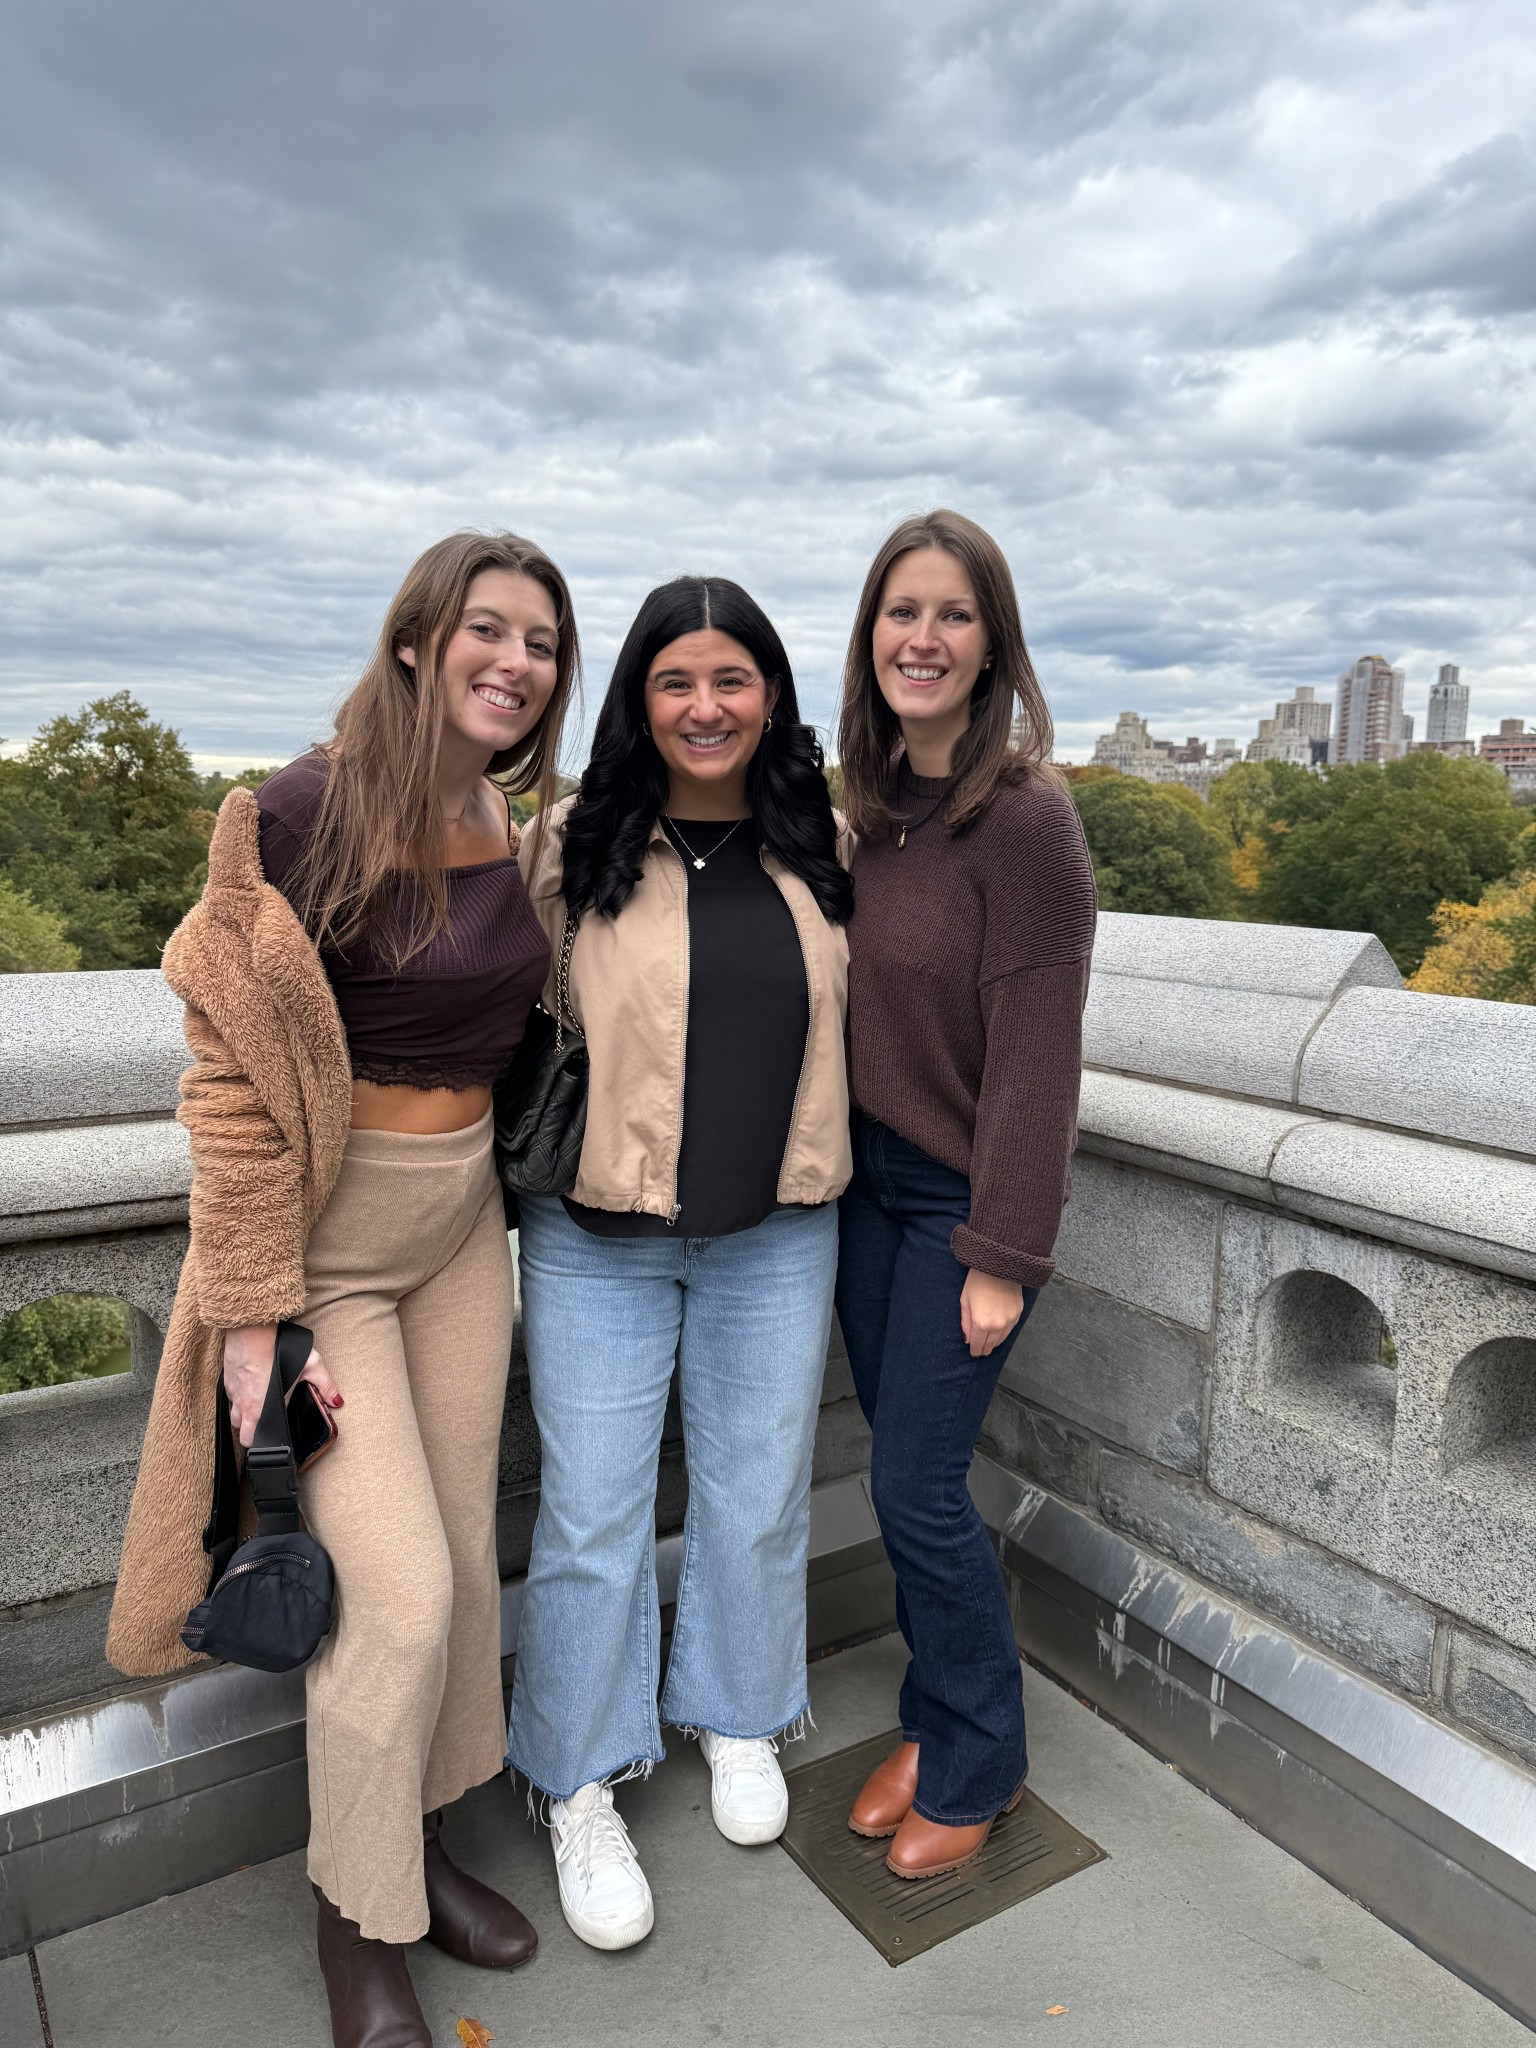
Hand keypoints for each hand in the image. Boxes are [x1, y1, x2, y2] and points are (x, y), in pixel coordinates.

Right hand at [222, 1323, 341, 1448]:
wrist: (251, 1330)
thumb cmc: (279, 1348)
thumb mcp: (310, 1366)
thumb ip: (325, 1386)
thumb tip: (337, 1401)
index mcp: (261, 1410)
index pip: (254, 1438)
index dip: (262, 1443)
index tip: (271, 1439)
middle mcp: (243, 1405)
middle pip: (240, 1432)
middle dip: (250, 1434)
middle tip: (263, 1426)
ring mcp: (233, 1392)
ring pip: (233, 1416)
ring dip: (242, 1416)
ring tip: (257, 1408)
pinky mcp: (227, 1380)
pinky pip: (230, 1397)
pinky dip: (238, 1397)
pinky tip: (249, 1388)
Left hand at [960, 1270, 1024, 1358]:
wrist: (1000, 1266)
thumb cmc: (978, 1281)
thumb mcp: (965, 1301)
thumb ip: (966, 1323)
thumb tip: (968, 1339)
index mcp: (981, 1324)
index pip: (978, 1344)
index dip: (975, 1350)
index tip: (974, 1353)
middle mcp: (997, 1326)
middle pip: (991, 1344)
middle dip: (985, 1349)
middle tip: (981, 1352)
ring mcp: (1010, 1320)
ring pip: (1002, 1339)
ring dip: (995, 1343)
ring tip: (990, 1345)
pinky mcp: (1018, 1313)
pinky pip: (1011, 1329)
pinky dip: (1004, 1334)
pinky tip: (1000, 1334)